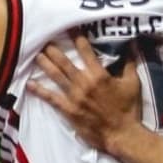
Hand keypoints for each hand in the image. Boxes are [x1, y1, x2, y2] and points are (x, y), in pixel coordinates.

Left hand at [28, 33, 142, 153]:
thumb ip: (130, 63)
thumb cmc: (128, 108)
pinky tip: (29, 83)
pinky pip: (51, 98)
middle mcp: (84, 82)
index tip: (69, 27)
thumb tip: (133, 43)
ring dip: (45, 64)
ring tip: (36, 54)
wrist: (122, 134)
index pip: (85, 50)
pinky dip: (40, 91)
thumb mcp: (133, 83)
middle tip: (43, 39)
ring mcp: (74, 96)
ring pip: (56, 76)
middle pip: (64, 61)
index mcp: (99, 75)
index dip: (76, 37)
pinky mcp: (69, 109)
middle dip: (53, 49)